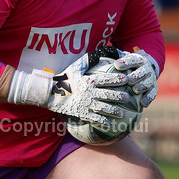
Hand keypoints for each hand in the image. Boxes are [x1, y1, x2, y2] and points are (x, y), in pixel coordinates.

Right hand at [7, 46, 130, 125]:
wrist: (49, 94)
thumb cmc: (63, 79)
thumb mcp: (75, 68)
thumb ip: (87, 61)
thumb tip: (98, 53)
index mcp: (88, 80)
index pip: (106, 79)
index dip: (117, 79)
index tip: (126, 79)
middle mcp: (89, 92)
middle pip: (108, 94)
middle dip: (120, 97)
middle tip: (129, 99)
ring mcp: (85, 104)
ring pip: (103, 108)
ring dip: (114, 111)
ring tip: (123, 114)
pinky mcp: (81, 113)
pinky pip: (94, 119)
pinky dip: (103, 122)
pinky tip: (111, 125)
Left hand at [110, 49, 159, 106]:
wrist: (148, 69)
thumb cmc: (131, 66)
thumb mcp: (126, 60)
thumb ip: (116, 59)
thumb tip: (100, 55)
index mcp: (139, 60)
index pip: (133, 60)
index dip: (125, 62)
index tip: (116, 65)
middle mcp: (146, 69)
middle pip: (142, 72)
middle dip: (135, 76)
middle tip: (128, 80)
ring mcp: (151, 79)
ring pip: (148, 82)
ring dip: (142, 86)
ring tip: (135, 90)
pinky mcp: (154, 88)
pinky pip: (153, 93)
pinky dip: (148, 98)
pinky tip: (142, 104)